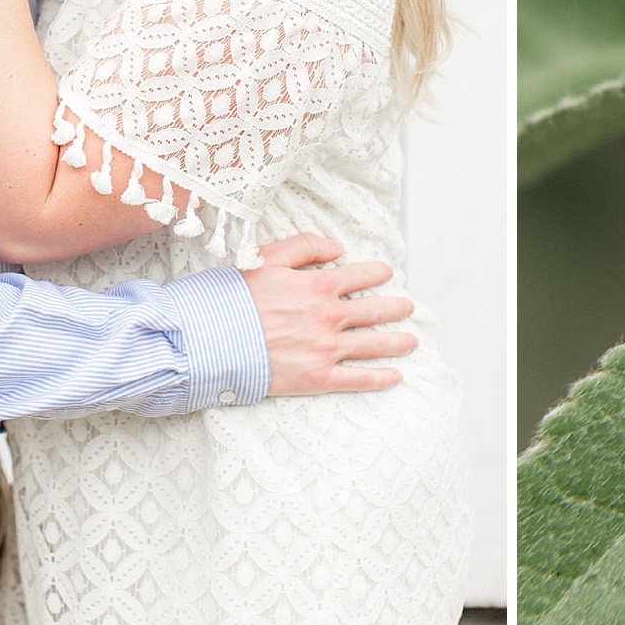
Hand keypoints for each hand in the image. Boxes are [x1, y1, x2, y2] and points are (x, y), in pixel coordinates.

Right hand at [241, 233, 417, 395]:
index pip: (360, 275)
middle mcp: (329, 316)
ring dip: (397, 342)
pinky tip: (395, 376)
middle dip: (395, 307)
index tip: (387, 273)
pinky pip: (358, 378)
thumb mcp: (267, 259)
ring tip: (411, 340)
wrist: (212, 341)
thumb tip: (337, 248)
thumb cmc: (234, 299)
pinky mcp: (318, 378)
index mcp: (318, 285)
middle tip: (407, 307)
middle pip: (374, 310)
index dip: (377, 273)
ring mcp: (327, 349)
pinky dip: (380, 378)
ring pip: (374, 344)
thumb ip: (305, 246)